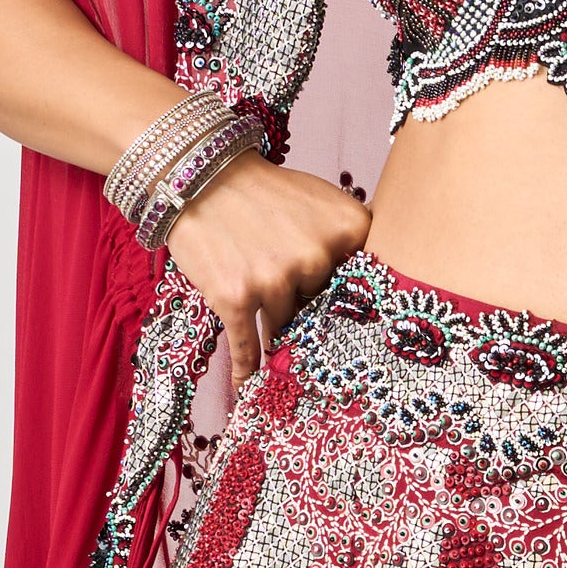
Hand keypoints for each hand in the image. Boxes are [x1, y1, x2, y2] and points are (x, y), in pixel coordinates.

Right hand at [167, 157, 368, 381]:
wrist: (200, 177)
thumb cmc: (264, 192)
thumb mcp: (321, 201)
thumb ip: (348, 242)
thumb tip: (364, 295)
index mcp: (349, 228)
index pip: (366, 286)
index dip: (355, 307)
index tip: (355, 327)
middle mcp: (316, 257)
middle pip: (326, 309)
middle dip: (310, 315)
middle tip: (301, 324)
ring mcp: (276, 281)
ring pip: (287, 327)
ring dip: (279, 337)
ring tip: (276, 347)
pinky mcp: (236, 300)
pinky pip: (247, 349)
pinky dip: (248, 372)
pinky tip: (249, 390)